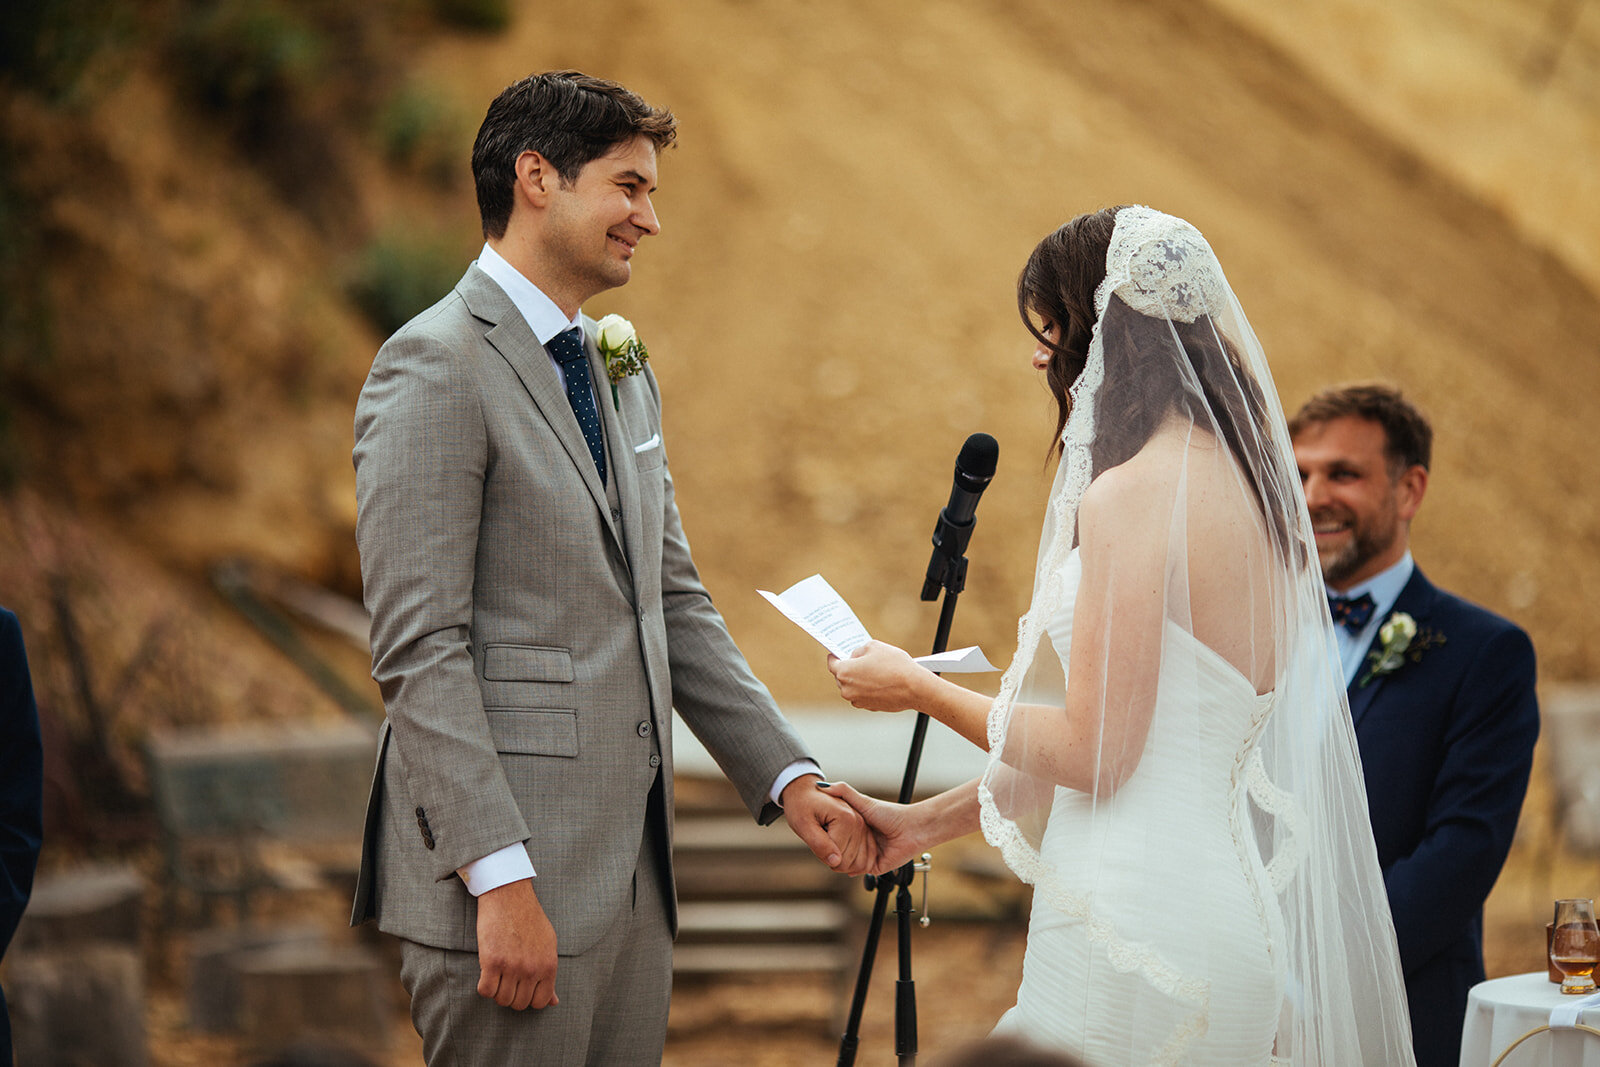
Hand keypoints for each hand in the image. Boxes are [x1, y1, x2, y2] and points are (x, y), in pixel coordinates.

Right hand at [475, 878, 559, 1009]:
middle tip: (507, 979)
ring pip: (502, 1000)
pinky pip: (485, 991)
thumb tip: (554, 1002)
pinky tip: (487, 972)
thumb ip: (549, 974)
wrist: (509, 895)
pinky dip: (484, 986)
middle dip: (512, 995)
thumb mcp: (548, 944)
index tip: (521, 987)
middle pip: (519, 1004)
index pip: (540, 1002)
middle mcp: (532, 969)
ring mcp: (512, 966)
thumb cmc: (529, 918)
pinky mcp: (492, 961)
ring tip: (498, 974)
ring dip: (497, 991)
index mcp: (549, 965)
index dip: (529, 998)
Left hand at [782, 773, 874, 874]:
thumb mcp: (803, 825)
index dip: (822, 854)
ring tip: (827, 839)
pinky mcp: (862, 829)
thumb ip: (819, 844)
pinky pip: (861, 856)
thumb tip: (836, 862)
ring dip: (840, 857)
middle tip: (819, 838)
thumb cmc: (801, 806)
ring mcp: (862, 826)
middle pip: (848, 861)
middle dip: (831, 857)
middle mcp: (858, 822)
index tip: (814, 837)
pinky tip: (836, 846)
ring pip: (856, 861)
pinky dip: (848, 856)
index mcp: (846, 819)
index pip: (839, 858)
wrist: (804, 792)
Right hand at [818, 781, 925, 876]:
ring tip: (831, 856)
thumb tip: (821, 786)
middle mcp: (861, 842)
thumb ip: (843, 792)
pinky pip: (858, 870)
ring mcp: (867, 855)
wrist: (911, 829)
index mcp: (857, 828)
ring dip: (840, 859)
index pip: (835, 834)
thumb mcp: (863, 801)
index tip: (815, 832)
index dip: (826, 834)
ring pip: (847, 862)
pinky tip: (843, 864)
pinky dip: (851, 868)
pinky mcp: (874, 866)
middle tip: (820, 846)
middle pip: (840, 849)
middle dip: (831, 849)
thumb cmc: (890, 813)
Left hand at [827, 640, 926, 713]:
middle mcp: (847, 689)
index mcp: (844, 672)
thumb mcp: (874, 646)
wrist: (914, 688)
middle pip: (841, 677)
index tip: (836, 654)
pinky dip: (868, 688)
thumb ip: (859, 650)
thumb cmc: (894, 665)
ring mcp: (858, 700)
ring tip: (873, 670)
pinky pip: (863, 695)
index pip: (832, 664)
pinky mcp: (869, 707)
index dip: (834, 656)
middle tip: (859, 660)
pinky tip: (880, 681)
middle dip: (849, 668)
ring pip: (853, 687)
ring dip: (859, 679)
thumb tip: (854, 657)